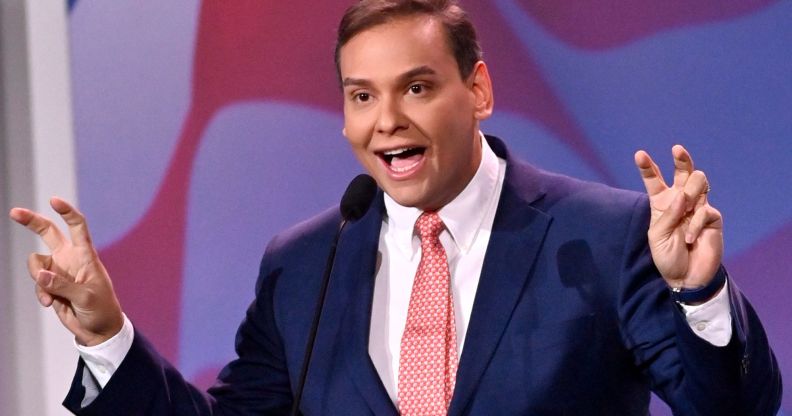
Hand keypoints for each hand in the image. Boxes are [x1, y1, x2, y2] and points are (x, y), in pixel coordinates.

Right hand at [8, 197, 122, 345]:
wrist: (98, 329)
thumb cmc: (101, 310)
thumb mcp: (86, 298)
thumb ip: (62, 286)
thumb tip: (40, 274)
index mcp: (86, 256)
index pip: (78, 227)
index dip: (67, 212)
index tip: (54, 201)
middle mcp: (70, 258)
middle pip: (48, 233)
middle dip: (32, 221)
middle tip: (14, 212)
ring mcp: (59, 270)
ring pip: (35, 262)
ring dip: (37, 278)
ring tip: (51, 296)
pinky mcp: (50, 284)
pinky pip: (37, 283)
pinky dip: (40, 293)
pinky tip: (50, 304)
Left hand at [634, 145, 722, 288]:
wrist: (686, 277)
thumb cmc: (667, 256)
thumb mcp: (657, 236)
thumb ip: (667, 214)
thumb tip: (682, 195)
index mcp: (661, 203)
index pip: (654, 180)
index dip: (648, 167)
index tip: (639, 154)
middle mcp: (680, 201)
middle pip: (684, 172)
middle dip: (681, 158)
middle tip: (677, 149)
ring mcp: (698, 207)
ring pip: (699, 182)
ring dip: (691, 192)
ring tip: (686, 209)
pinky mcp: (712, 218)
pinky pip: (705, 210)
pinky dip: (695, 224)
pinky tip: (690, 239)